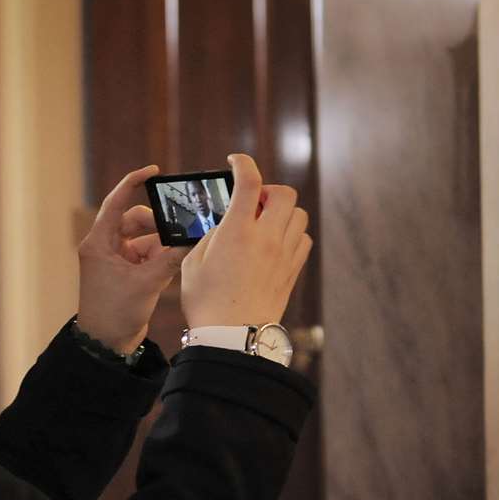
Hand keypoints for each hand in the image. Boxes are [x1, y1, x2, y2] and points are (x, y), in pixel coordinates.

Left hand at [76, 164, 189, 353]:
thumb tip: (194, 237)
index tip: (154, 172)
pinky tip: (175, 265)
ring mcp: (117, 260)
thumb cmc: (115, 313)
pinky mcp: (127, 272)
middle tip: (179, 230)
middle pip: (136, 220)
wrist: (106, 344)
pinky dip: (162, 258)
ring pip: (146, 239)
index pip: (116, 202)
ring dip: (163, 245)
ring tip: (179, 253)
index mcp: (99, 242)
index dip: (133, 182)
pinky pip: (149, 255)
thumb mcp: (147, 283)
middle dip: (158, 224)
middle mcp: (106, 247)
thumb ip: (171, 258)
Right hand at [181, 153, 311, 327]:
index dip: (243, 164)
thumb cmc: (207, 302)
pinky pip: (303, 239)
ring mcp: (284, 255)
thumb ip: (211, 235)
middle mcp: (267, 238)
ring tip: (264, 224)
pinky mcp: (293, 271)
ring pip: (299, 215)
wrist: (234, 337)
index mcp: (238, 232)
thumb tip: (225, 224)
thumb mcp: (194, 262)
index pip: (249, 182)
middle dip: (268, 190)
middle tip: (251, 203)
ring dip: (282, 211)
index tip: (236, 162)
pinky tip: (276, 243)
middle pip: (284, 193)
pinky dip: (293, 233)